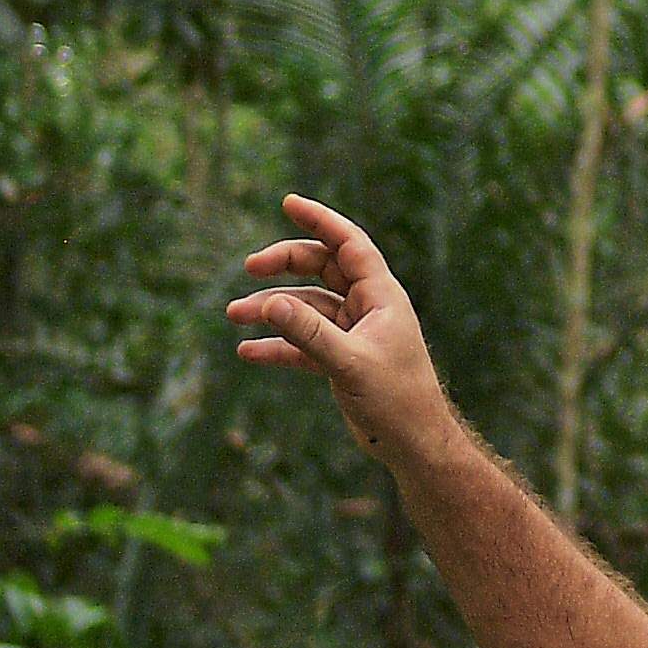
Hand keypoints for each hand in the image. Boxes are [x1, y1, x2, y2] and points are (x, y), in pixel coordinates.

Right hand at [223, 193, 461, 466]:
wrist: (415, 445)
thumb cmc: (398, 402)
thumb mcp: (350, 364)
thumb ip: (309, 334)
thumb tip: (269, 303)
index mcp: (381, 296)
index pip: (348, 244)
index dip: (320, 220)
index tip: (288, 202)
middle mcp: (368, 307)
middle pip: (321, 268)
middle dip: (285, 264)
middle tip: (249, 268)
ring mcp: (353, 332)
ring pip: (306, 307)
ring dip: (271, 309)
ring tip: (232, 316)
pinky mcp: (341, 360)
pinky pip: (303, 343)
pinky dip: (277, 345)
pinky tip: (247, 352)